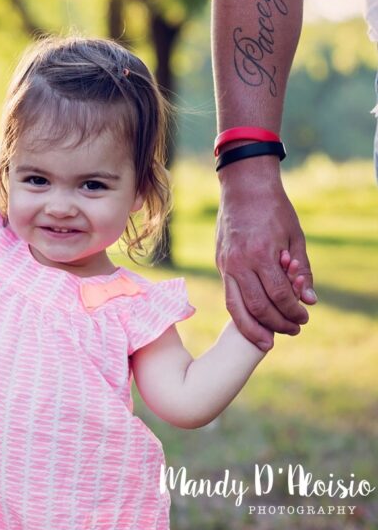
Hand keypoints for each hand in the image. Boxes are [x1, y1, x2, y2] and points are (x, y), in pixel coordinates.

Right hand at [216, 159, 315, 350]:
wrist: (243, 188)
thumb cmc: (274, 210)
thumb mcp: (296, 237)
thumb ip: (301, 270)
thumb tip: (309, 301)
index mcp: (261, 254)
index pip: (278, 294)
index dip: (293, 311)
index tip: (304, 318)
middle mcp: (239, 263)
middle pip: (257, 306)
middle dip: (276, 324)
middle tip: (293, 330)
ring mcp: (225, 264)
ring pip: (236, 307)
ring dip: (253, 328)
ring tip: (267, 341)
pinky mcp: (220, 264)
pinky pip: (229, 295)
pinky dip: (240, 313)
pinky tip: (252, 321)